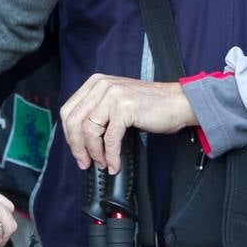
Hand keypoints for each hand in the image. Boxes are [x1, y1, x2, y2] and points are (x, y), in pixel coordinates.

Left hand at [61, 75, 195, 173]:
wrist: (178, 102)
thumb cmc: (150, 106)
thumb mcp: (116, 101)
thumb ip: (98, 112)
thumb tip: (80, 139)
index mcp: (95, 83)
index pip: (68, 110)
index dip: (69, 135)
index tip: (77, 150)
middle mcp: (101, 85)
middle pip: (74, 121)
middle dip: (77, 146)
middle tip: (84, 162)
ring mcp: (113, 95)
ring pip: (89, 130)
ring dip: (94, 153)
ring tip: (102, 163)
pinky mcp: (125, 108)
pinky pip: (110, 138)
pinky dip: (111, 155)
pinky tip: (114, 163)